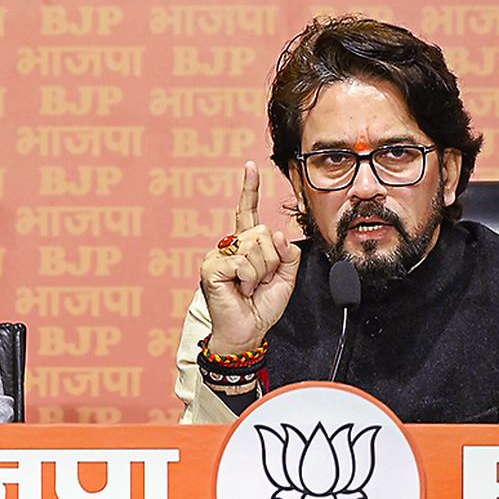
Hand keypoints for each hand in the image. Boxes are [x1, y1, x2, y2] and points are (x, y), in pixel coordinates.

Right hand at [199, 161, 301, 355]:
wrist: (248, 332)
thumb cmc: (262, 306)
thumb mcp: (285, 278)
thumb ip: (287, 254)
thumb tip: (274, 235)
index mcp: (246, 245)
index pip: (248, 211)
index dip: (249, 188)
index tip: (250, 167)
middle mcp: (230, 246)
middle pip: (262, 234)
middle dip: (271, 262)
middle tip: (259, 282)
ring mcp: (218, 256)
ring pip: (254, 249)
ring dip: (260, 274)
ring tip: (248, 288)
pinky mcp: (211, 268)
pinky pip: (242, 263)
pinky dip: (248, 280)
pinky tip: (239, 290)